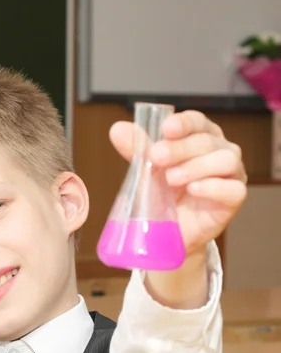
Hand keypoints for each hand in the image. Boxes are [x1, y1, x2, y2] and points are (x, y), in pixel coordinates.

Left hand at [109, 110, 246, 256]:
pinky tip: (193, 189)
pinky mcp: (234, 198)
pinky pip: (233, 188)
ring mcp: (231, 173)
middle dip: (179, 148)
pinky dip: (212, 187)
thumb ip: (137, 149)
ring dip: (195, 167)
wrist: (169, 231)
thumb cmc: (162, 194)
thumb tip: (117, 129)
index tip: (166, 128)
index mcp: (199, 137)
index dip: (183, 123)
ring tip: (170, 179)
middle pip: (206, 141)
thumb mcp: (147, 170)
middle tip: (156, 156)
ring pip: (225, 160)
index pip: (197, 121)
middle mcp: (220, 150)